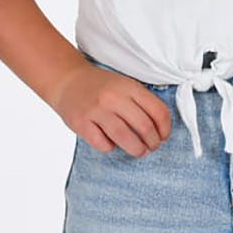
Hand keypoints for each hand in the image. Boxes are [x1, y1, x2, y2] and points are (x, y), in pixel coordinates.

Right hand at [50, 61, 170, 155]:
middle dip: (153, 142)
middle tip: (152, 147)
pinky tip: (111, 143)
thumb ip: (141, 102)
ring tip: (139, 151)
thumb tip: (159, 130)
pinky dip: (110, 148)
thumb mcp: (125, 85)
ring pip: (125, 138)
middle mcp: (113, 98)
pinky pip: (102, 144)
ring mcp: (96, 111)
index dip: (165, 128)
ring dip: (137, 149)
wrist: (67, 81)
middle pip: (144, 127)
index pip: (157, 111)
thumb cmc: (100, 87)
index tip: (163, 136)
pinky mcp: (81, 123)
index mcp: (128, 87)